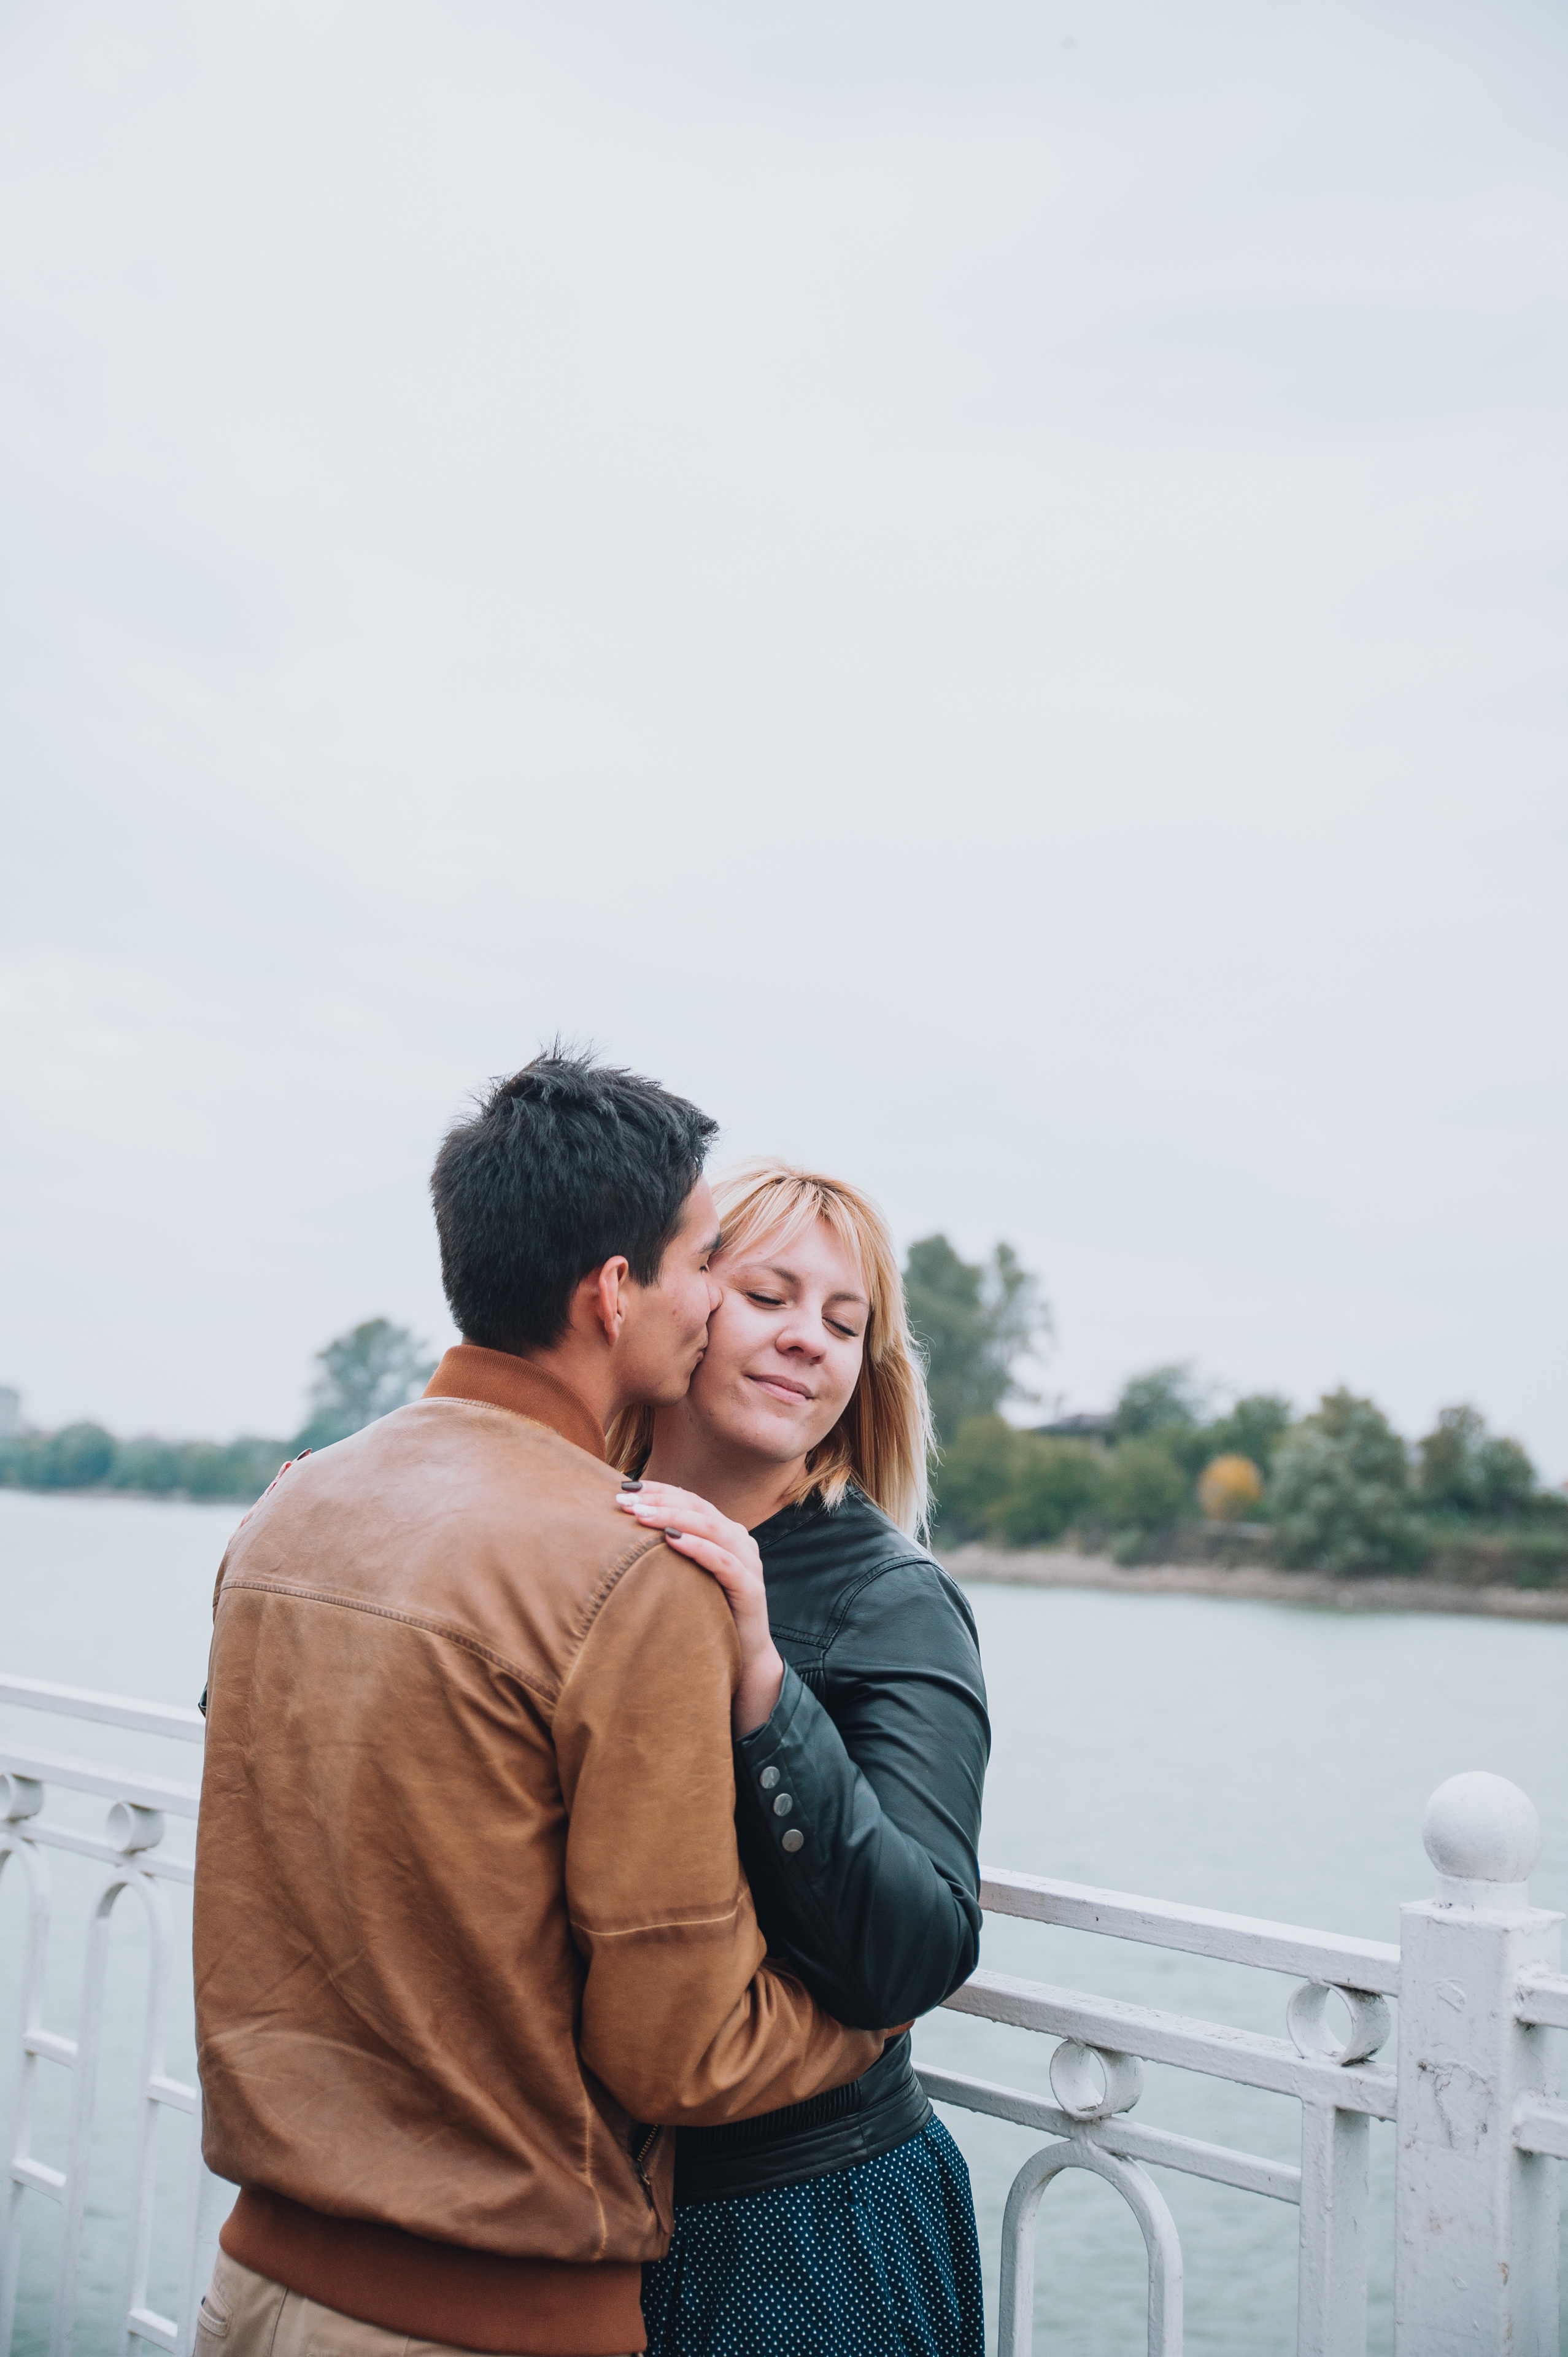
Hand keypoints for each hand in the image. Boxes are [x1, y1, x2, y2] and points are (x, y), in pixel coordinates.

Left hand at [615, 1481, 784, 1737]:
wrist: (742, 1660)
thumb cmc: (706, 1614)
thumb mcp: (684, 1576)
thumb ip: (668, 1551)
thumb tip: (623, 1531)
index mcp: (724, 1532)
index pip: (690, 1499)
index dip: (659, 1490)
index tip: (624, 1486)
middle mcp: (739, 1540)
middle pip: (699, 1507)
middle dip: (660, 1500)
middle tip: (624, 1500)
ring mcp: (748, 1563)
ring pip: (712, 1527)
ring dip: (674, 1517)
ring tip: (641, 1515)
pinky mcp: (750, 1589)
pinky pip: (724, 1562)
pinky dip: (698, 1547)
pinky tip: (672, 1540)